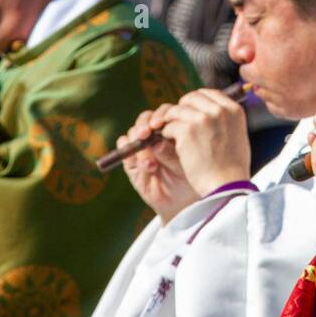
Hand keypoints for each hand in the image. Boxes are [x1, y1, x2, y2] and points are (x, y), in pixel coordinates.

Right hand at [120, 104, 200, 220]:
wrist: (182, 202)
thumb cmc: (190, 179)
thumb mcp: (185, 165)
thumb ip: (171, 153)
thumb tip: (156, 142)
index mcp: (175, 130)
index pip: (164, 114)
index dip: (161, 115)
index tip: (160, 124)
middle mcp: (157, 135)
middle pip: (145, 119)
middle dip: (144, 125)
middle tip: (146, 134)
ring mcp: (143, 147)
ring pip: (132, 134)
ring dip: (138, 143)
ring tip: (150, 162)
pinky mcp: (131, 162)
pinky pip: (124, 150)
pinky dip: (129, 154)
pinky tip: (145, 166)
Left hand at [155, 88, 250, 198]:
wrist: (227, 185)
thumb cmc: (232, 167)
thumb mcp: (237, 136)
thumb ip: (225, 120)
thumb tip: (209, 112)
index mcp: (234, 110)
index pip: (209, 93)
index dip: (196, 101)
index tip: (190, 111)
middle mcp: (219, 110)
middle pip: (191, 98)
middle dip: (181, 109)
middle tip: (177, 122)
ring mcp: (202, 118)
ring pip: (177, 111)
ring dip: (171, 122)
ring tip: (172, 135)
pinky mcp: (186, 130)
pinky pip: (169, 126)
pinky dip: (166, 135)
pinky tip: (171, 146)